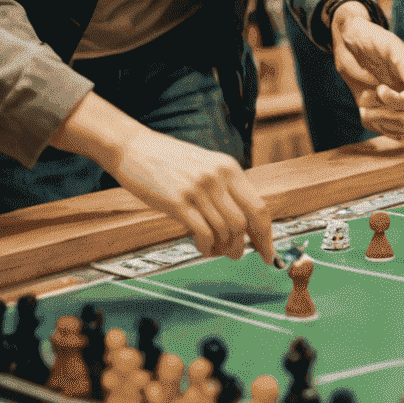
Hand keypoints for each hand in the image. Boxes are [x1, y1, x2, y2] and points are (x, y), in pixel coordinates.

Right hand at [106, 123, 275, 265]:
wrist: (136, 148)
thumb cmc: (170, 160)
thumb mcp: (206, 165)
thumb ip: (225, 187)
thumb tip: (244, 222)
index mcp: (228, 167)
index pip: (258, 206)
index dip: (265, 234)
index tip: (268, 252)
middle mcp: (217, 177)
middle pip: (244, 222)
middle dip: (244, 245)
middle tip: (236, 254)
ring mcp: (197, 189)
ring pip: (224, 230)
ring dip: (222, 247)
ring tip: (215, 249)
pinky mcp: (177, 202)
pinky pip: (203, 233)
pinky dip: (206, 246)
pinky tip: (201, 246)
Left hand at [330, 4, 403, 141]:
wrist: (348, 40)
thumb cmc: (373, 38)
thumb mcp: (392, 48)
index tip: (382, 90)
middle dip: (390, 113)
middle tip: (373, 93)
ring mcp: (391, 102)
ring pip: (395, 127)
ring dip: (379, 118)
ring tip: (365, 101)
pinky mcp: (375, 108)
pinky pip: (378, 126)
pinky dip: (370, 119)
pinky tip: (363, 103)